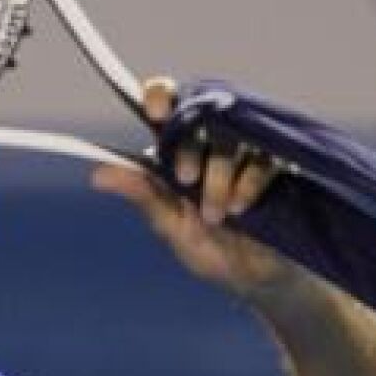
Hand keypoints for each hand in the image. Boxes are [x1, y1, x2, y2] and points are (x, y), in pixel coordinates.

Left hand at [91, 76, 299, 299]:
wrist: (260, 279)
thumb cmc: (211, 251)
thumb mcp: (172, 226)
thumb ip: (143, 196)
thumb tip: (97, 175)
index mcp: (176, 150)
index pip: (166, 103)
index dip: (160, 95)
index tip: (157, 110)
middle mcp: (209, 142)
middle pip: (198, 117)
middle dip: (189, 151)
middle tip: (186, 180)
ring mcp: (245, 150)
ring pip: (231, 137)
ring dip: (220, 175)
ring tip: (217, 214)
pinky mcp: (278, 162)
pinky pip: (263, 154)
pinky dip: (249, 180)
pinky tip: (243, 207)